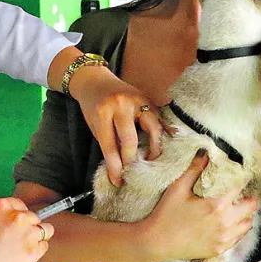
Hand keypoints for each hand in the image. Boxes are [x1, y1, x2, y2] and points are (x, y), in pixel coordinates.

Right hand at [0, 197, 51, 261]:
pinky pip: (44, 246)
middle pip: (34, 217)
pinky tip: (22, 257)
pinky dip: (36, 252)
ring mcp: (27, 233)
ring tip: (21, 248)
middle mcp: (17, 217)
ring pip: (45, 230)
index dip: (17, 217)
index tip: (14, 226)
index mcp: (1, 206)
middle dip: (27, 227)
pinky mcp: (33, 250)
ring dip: (36, 238)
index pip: (20, 205)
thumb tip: (9, 222)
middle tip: (15, 240)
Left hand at [67, 66, 164, 185]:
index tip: (117, 182)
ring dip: (154, 147)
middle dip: (132, 161)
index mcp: (103, 112)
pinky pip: (159, 118)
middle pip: (131, 139)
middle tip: (134, 174)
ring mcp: (138, 100)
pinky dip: (164, 132)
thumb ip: (109, 143)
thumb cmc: (93, 105)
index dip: (114, 167)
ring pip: (152, 127)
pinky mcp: (148, 98)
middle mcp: (122, 105)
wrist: (95, 79)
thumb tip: (121, 169)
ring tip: (152, 160)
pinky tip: (168, 143)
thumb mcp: (95, 125)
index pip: (110, 146)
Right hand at [140, 150, 260, 260]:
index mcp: (217, 204)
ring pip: (248, 223)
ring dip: (245, 214)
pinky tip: (230, 223)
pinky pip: (238, 237)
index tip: (241, 175)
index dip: (242, 178)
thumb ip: (194, 169)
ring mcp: (224, 238)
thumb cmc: (166, 214)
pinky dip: (238, 229)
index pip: (240, 186)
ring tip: (237, 208)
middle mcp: (225, 222)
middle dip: (249, 197)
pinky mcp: (220, 249)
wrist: (157, 243)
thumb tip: (205, 152)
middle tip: (243, 193)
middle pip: (251, 206)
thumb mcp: (178, 188)